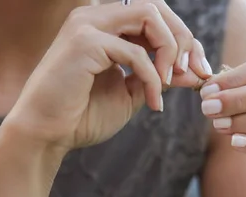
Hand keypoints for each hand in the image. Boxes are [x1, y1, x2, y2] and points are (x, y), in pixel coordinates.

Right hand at [3, 0, 211, 151]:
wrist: (47, 135)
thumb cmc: (82, 116)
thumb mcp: (132, 93)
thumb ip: (160, 77)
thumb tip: (195, 72)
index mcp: (105, 25)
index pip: (154, 15)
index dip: (183, 38)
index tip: (199, 70)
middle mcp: (95, 16)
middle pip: (156, 7)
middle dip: (184, 38)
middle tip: (196, 71)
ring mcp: (87, 24)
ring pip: (150, 15)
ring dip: (171, 50)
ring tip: (172, 82)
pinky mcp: (85, 41)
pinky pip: (136, 53)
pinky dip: (152, 78)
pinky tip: (153, 103)